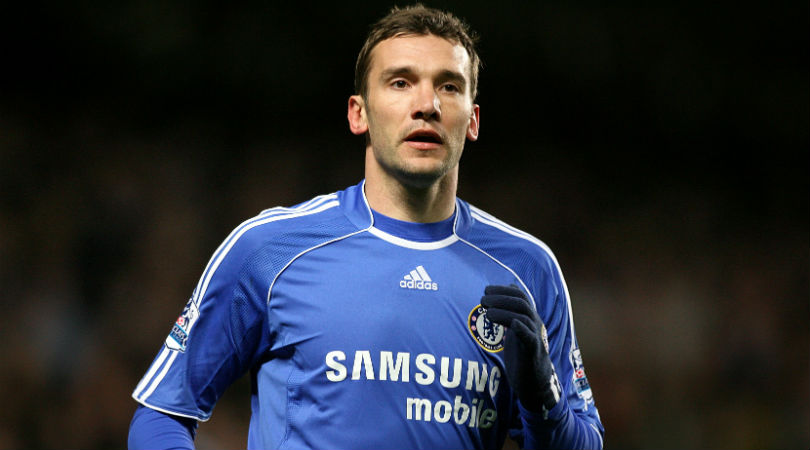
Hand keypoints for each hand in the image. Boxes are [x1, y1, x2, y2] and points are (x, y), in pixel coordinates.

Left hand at [481, 285, 560, 414]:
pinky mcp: (534, 352)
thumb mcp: (515, 330)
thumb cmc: (522, 354)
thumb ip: (510, 313)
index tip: (486, 290)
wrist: (534, 382)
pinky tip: (513, 324)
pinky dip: (521, 329)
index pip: (519, 295)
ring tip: (488, 313)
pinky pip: (530, 338)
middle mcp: (534, 324)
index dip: (503, 290)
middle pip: (521, 303)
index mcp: (529, 317)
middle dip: (501, 298)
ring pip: (524, 318)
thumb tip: (501, 294)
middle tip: (483, 300)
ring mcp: (536, 337)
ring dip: (504, 312)